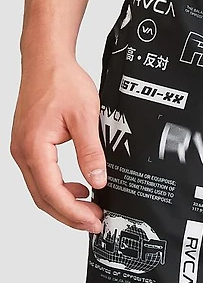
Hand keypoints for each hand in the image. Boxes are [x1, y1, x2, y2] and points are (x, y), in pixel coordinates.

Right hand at [11, 57, 106, 231]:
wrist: (47, 60)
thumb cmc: (61, 81)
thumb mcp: (86, 117)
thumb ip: (92, 151)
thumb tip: (98, 179)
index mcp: (34, 147)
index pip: (52, 192)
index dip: (73, 213)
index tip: (94, 221)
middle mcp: (23, 151)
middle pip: (43, 198)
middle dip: (69, 215)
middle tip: (95, 222)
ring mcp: (23, 149)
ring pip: (40, 190)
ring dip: (64, 203)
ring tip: (90, 208)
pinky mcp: (29, 146)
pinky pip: (41, 176)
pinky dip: (58, 188)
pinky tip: (78, 188)